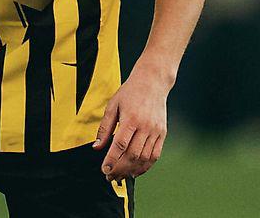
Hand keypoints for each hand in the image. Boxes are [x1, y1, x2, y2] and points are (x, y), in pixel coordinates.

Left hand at [92, 66, 169, 180]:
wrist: (152, 82)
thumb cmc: (129, 92)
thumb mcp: (112, 106)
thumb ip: (104, 128)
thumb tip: (97, 147)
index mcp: (131, 119)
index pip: (120, 145)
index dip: (112, 160)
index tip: (104, 170)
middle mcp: (145, 127)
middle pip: (132, 155)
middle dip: (120, 169)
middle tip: (109, 177)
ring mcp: (156, 131)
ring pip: (144, 157)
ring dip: (132, 170)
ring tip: (121, 176)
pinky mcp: (162, 133)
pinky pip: (155, 155)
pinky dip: (146, 166)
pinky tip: (136, 171)